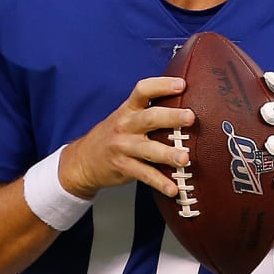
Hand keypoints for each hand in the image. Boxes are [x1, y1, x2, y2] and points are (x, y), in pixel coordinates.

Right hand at [58, 77, 193, 198]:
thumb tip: (183, 102)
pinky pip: (144, 175)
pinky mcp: (124, 167)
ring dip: (167, 154)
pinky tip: (174, 188)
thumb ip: (148, 110)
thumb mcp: (125, 117)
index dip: (161, 85)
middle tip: (190, 117)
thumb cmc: (114, 135)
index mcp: (128, 110)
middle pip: (149, 118)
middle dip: (171, 117)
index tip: (181, 84)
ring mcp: (124, 147)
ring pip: (148, 149)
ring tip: (185, 158)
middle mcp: (126, 126)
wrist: (83, 160)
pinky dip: (160, 182)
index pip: (143, 91)